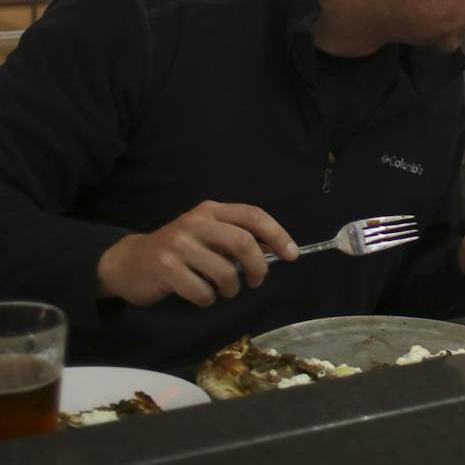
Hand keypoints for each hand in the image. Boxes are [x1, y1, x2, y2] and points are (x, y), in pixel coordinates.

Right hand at [96, 201, 297, 308]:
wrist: (128, 262)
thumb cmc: (178, 250)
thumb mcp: (207, 235)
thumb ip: (236, 238)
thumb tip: (276, 249)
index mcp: (212, 210)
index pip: (253, 216)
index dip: (277, 234)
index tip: (291, 255)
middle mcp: (196, 222)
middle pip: (243, 242)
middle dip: (258, 266)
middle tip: (257, 281)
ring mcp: (179, 244)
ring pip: (224, 270)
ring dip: (232, 288)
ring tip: (226, 291)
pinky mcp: (165, 269)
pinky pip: (201, 290)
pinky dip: (209, 299)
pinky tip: (203, 297)